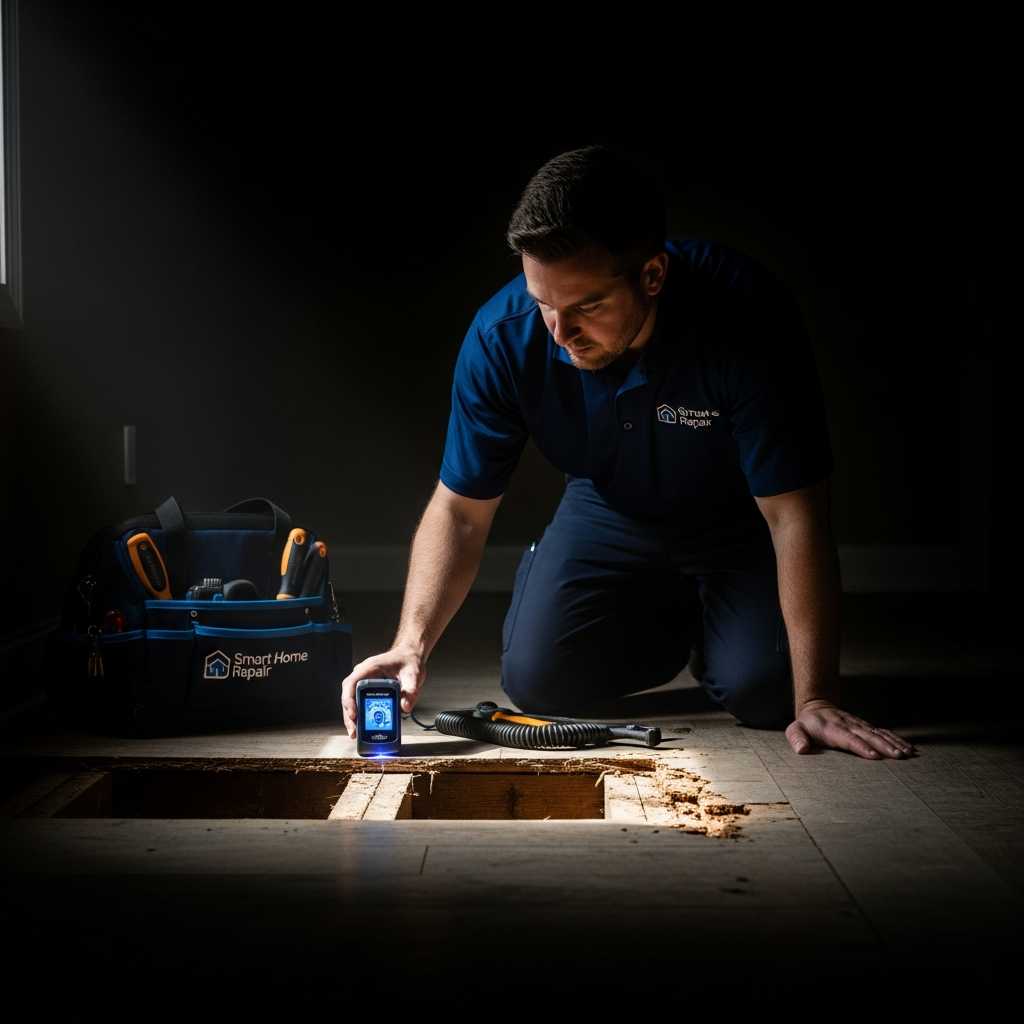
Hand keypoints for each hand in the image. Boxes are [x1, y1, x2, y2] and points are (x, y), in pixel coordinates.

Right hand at [341, 646, 425, 739]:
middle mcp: (363, 675)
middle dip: (349, 715)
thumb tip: (405, 707)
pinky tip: (362, 728)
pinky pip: (361, 703)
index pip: (351, 683)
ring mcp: (365, 683)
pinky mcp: (369, 690)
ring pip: (352, 701)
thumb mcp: (412, 675)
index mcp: (370, 668)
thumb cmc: (408, 661)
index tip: (353, 714)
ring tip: (355, 733)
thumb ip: (410, 690)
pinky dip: (360, 715)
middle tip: (353, 731)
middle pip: (349, 696)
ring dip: (352, 718)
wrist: (410, 656)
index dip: (349, 699)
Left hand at [786, 699, 912, 758]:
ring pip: (879, 733)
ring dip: (893, 743)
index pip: (848, 738)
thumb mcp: (795, 729)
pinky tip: (908, 747)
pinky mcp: (866, 726)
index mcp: (833, 729)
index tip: (873, 755)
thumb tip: (801, 749)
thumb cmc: (807, 724)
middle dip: (884, 746)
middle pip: (868, 736)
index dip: (861, 747)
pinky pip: (883, 732)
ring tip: (907, 753)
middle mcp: (849, 725)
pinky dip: (896, 739)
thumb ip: (796, 738)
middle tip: (898, 756)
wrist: (817, 706)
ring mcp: (859, 725)